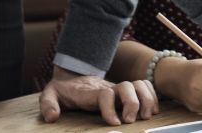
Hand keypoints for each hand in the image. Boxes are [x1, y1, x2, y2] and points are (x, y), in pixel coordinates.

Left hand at [38, 66, 158, 125]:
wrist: (73, 76)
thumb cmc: (63, 89)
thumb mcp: (50, 95)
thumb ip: (49, 104)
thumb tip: (52, 117)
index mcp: (91, 91)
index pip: (105, 94)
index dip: (111, 107)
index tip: (114, 123)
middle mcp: (108, 88)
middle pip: (128, 86)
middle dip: (133, 104)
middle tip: (130, 121)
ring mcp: (119, 89)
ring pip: (140, 85)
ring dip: (147, 100)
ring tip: (146, 117)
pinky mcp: (127, 92)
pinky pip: (145, 88)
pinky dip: (152, 97)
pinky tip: (151, 111)